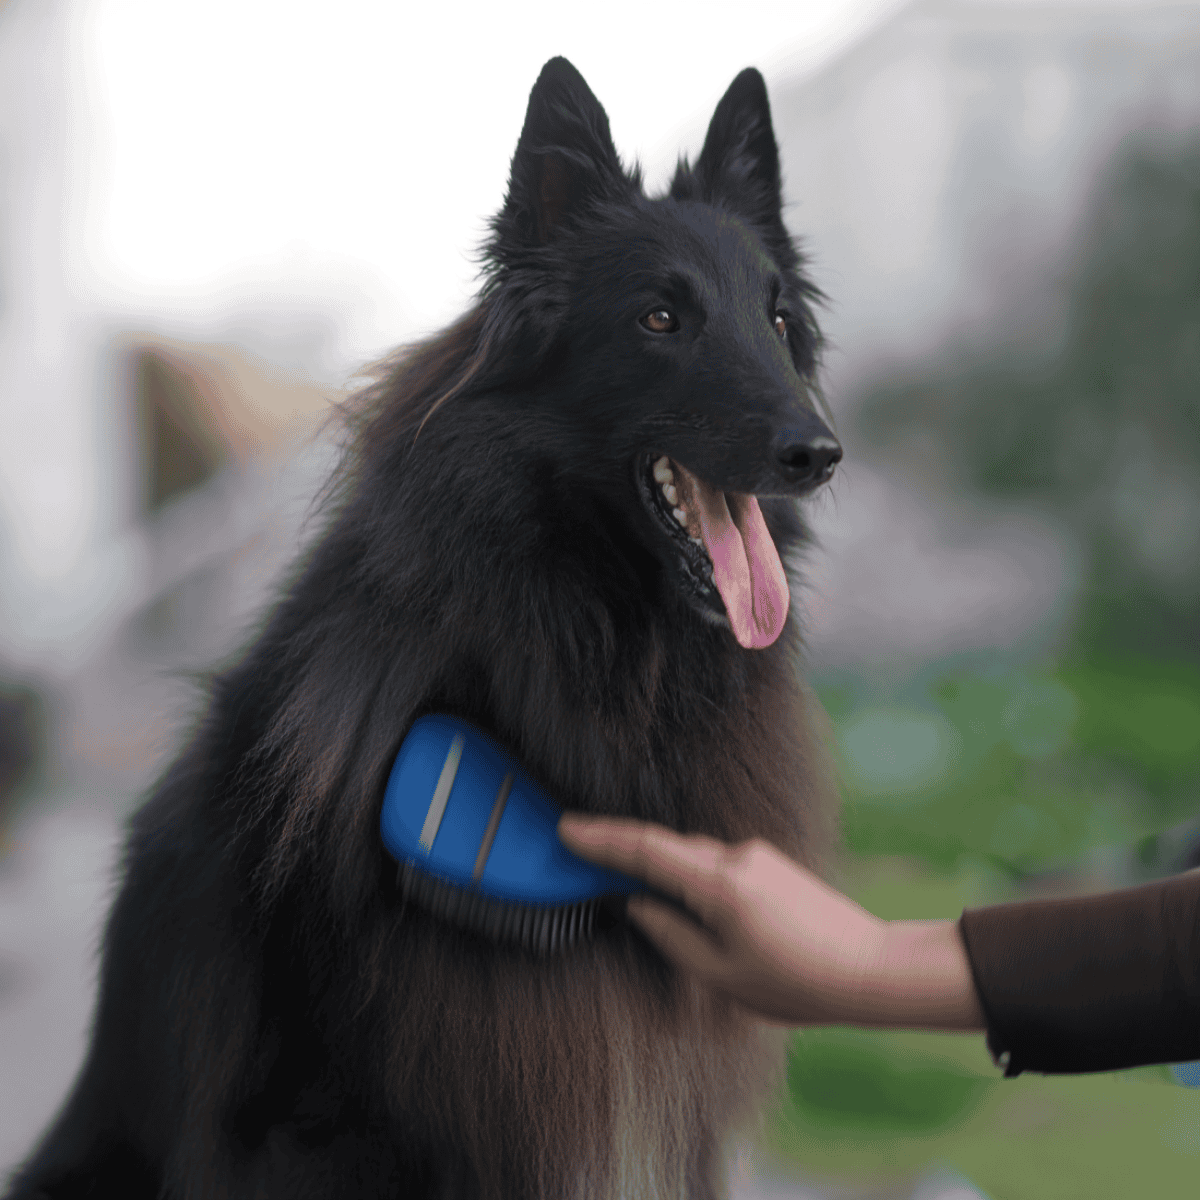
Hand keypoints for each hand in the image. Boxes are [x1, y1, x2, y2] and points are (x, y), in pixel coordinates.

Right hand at [557, 813, 887, 1025]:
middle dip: (623, 853)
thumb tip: (637, 906)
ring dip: (662, 870)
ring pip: (693, 858)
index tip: (566, 828)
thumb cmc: (797, 982)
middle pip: (667, 849)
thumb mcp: (722, 974)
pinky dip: (691, 877)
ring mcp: (757, 856)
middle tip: (582, 859)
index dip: (601, 839)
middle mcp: (737, 858)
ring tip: (636, 895)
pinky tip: (689, 904)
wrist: (870, 968)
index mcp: (719, 885)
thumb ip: (672, 935)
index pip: (646, 850)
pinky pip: (716, 864)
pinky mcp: (771, 864)